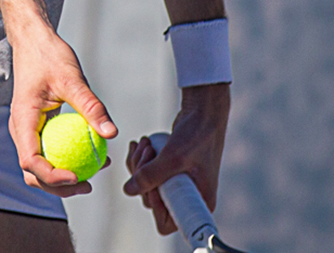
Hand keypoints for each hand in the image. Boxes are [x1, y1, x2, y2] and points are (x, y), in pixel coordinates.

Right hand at [7, 24, 116, 196]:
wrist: (33, 40)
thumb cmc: (49, 55)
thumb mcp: (73, 79)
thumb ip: (91, 107)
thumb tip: (111, 133)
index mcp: (22, 119)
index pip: (30, 160)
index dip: (52, 176)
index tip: (78, 176)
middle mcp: (20, 129)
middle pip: (32, 172)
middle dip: (58, 186)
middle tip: (89, 185)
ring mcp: (27, 130)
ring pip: (39, 166)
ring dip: (62, 177)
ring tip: (93, 173)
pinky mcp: (36, 127)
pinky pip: (48, 151)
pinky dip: (65, 158)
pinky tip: (90, 154)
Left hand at [123, 83, 229, 233]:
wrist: (204, 111)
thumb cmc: (197, 134)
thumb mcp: (173, 157)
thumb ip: (150, 176)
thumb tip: (129, 190)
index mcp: (197, 201)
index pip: (167, 221)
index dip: (154, 205)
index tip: (151, 185)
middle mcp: (188, 196)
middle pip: (152, 201)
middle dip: (143, 177)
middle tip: (146, 152)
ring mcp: (177, 184)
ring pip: (147, 186)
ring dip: (139, 165)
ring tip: (145, 143)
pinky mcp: (170, 172)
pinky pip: (148, 174)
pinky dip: (139, 161)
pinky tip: (139, 145)